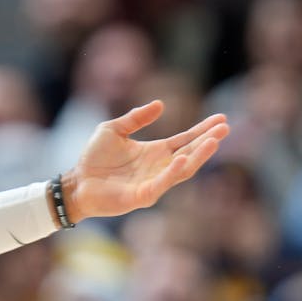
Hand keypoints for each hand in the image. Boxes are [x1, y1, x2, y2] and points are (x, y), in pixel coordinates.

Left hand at [64, 100, 227, 222]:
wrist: (76, 183)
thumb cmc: (94, 159)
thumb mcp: (113, 130)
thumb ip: (135, 118)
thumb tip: (161, 104)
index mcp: (155, 152)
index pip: (185, 139)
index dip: (203, 130)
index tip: (221, 119)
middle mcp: (159, 167)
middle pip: (190, 152)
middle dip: (208, 141)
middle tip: (225, 128)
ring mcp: (153, 182)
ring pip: (183, 169)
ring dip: (198, 156)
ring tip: (213, 141)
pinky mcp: (143, 196)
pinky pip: (162, 183)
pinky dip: (173, 172)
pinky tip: (183, 158)